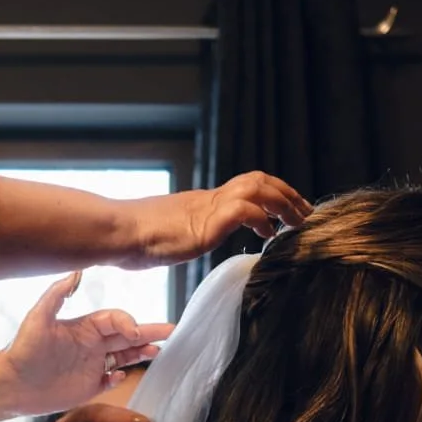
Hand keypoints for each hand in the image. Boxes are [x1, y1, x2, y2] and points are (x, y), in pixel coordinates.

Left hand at [0, 274, 172, 418]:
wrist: (10, 385)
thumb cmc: (22, 351)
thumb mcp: (38, 319)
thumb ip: (57, 295)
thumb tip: (77, 271)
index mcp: (84, 327)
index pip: (115, 319)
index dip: (128, 322)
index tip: (134, 332)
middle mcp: (91, 344)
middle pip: (127, 336)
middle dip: (149, 333)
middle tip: (172, 332)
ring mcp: (91, 366)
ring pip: (124, 356)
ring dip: (141, 353)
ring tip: (159, 352)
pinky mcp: (88, 387)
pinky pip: (111, 380)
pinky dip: (120, 377)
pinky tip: (122, 375)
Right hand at [121, 171, 313, 268]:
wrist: (115, 231)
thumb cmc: (132, 239)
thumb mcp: (168, 236)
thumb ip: (182, 235)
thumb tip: (181, 241)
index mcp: (202, 202)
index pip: (245, 187)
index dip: (271, 194)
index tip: (288, 210)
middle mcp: (208, 199)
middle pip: (257, 180)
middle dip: (287, 194)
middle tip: (305, 212)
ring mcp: (207, 208)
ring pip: (257, 188)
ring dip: (283, 202)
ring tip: (298, 221)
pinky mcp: (204, 222)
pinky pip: (243, 209)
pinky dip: (262, 217)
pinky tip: (268, 233)